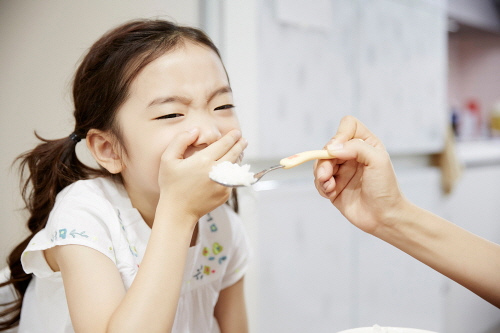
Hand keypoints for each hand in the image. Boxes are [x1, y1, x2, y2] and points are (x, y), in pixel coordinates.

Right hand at [158, 128, 246, 219]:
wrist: (178, 212)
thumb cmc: (171, 185)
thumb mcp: (168, 159)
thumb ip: (180, 140)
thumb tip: (195, 131)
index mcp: (203, 160)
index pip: (223, 144)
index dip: (231, 137)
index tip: (236, 132)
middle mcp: (216, 171)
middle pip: (234, 154)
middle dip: (240, 145)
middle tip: (244, 140)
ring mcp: (223, 184)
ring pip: (235, 167)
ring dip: (238, 158)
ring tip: (239, 152)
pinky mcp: (225, 194)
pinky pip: (231, 179)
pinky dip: (232, 173)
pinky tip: (230, 169)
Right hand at [313, 116, 406, 233]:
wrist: (383, 217)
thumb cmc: (385, 188)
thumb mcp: (378, 161)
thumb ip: (356, 148)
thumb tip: (331, 148)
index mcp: (365, 144)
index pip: (347, 126)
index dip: (340, 134)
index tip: (338, 150)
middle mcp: (351, 155)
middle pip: (328, 146)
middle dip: (324, 160)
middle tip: (327, 175)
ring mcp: (341, 171)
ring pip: (320, 163)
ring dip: (321, 174)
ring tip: (329, 186)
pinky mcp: (333, 186)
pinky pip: (318, 180)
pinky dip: (321, 186)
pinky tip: (331, 193)